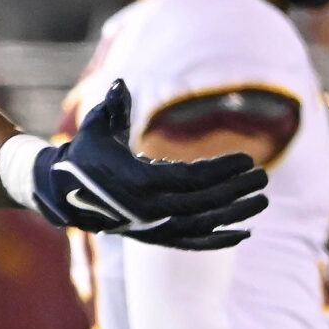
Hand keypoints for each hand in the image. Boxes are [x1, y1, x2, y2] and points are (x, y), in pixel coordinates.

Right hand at [30, 82, 266, 247]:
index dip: (221, 170)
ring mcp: (151, 227)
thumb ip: (112, 107)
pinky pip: (191, 242)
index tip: (246, 159)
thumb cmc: (84, 153)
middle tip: (264, 177)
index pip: (190, 178)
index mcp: (137, 182)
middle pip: (203, 202)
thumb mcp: (95, 128)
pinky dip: (218, 240)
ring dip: (235, 215)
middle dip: (236, 190)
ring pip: (202, 225)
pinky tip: (244, 233)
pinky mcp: (154, 237)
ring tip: (262, 201)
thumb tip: (121, 86)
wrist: (64, 194)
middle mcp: (147, 210)